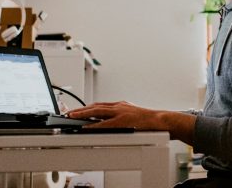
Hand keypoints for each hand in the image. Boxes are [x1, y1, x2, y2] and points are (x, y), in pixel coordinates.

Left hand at [68, 101, 195, 143]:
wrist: (161, 121)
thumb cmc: (150, 122)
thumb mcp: (133, 115)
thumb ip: (122, 116)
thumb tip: (112, 122)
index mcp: (121, 105)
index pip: (100, 105)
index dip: (88, 107)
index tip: (78, 110)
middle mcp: (119, 106)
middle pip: (95, 106)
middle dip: (81, 109)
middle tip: (70, 112)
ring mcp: (120, 113)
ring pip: (97, 111)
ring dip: (83, 114)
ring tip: (73, 116)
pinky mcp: (122, 121)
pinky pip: (104, 123)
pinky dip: (94, 125)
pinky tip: (86, 127)